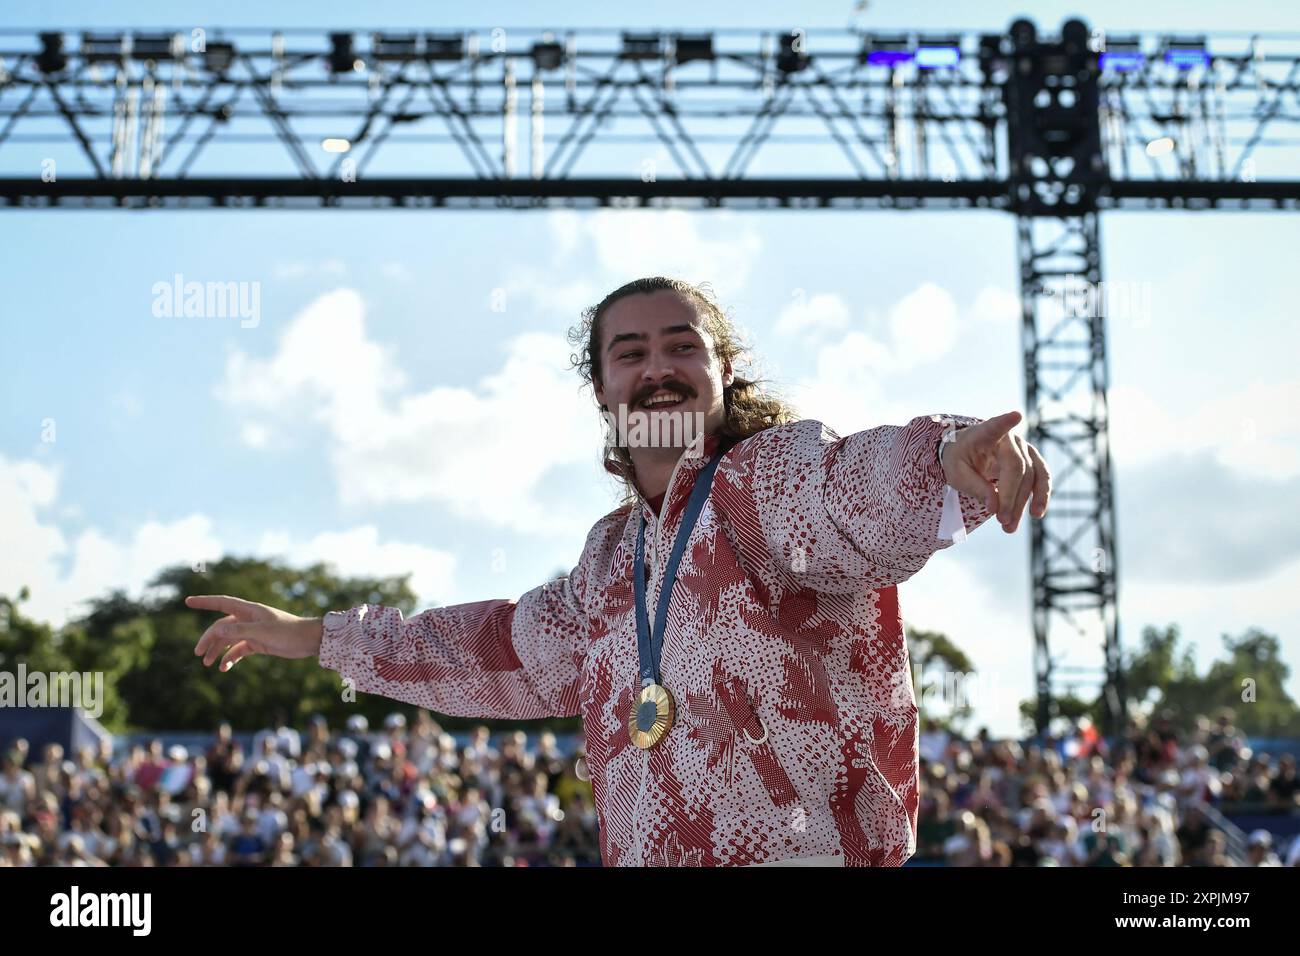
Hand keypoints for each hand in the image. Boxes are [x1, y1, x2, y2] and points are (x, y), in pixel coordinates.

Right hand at [187, 594, 322, 670]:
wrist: (308, 641)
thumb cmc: (287, 632)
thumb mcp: (262, 632)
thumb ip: (239, 630)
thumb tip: (215, 629)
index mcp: (248, 610)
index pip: (221, 603)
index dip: (204, 602)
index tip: (187, 601)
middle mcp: (248, 619)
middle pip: (221, 627)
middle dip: (208, 639)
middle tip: (197, 654)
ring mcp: (253, 631)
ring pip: (228, 639)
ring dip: (217, 650)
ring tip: (207, 664)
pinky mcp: (258, 643)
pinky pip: (239, 649)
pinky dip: (230, 658)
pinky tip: (224, 668)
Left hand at [940, 410, 1051, 533]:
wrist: (967, 452)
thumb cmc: (960, 459)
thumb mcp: (957, 474)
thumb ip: (975, 488)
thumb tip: (994, 508)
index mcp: (985, 433)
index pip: (995, 427)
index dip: (1005, 422)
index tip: (1016, 415)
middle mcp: (1009, 438)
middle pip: (1017, 468)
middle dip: (1011, 497)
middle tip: (1002, 521)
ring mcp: (1024, 448)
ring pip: (1032, 476)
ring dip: (1024, 503)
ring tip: (1011, 526)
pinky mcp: (1032, 460)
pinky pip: (1042, 478)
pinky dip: (1041, 496)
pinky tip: (1037, 513)